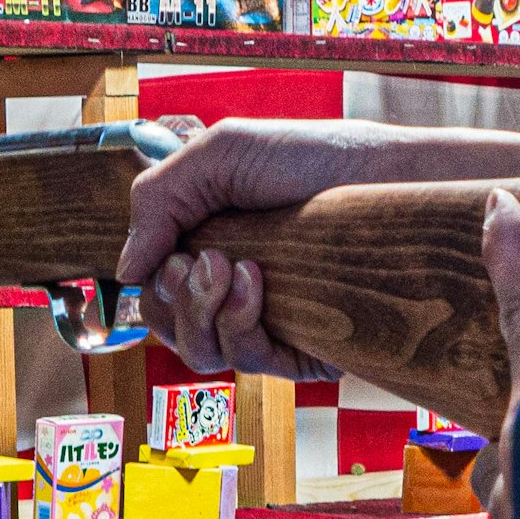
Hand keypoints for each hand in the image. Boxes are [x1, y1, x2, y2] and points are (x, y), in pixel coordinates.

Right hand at [120, 119, 519, 380]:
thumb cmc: (317, 158)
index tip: (174, 256)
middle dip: (173, 300)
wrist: (395, 179)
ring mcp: (273, 322)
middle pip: (170, 328)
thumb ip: (157, 199)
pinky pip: (251, 364)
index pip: (159, 291)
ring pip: (202, 353)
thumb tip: (124, 271)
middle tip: (202, 261)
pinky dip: (239, 325)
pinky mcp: (307, 350)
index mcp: (215, 245)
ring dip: (202, 313)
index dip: (155, 284)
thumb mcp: (223, 154)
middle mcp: (239, 290)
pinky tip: (256, 283)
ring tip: (233, 267)